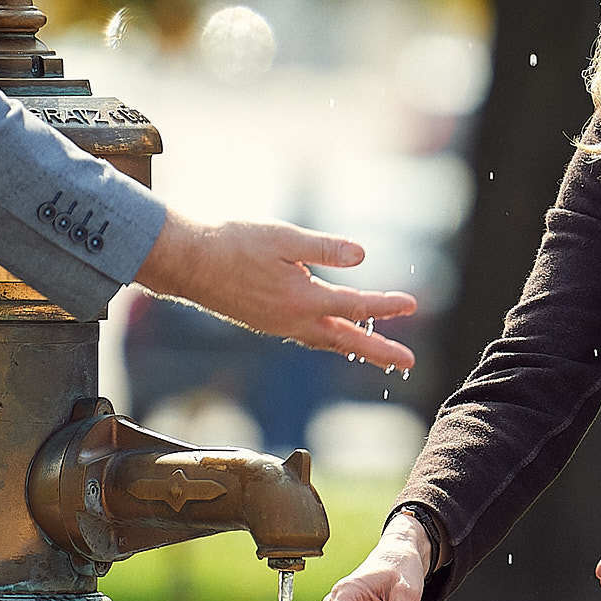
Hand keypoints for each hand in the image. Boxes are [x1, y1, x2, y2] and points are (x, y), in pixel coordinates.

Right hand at [137, 213, 417, 374]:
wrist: (188, 263)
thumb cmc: (234, 243)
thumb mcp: (284, 237)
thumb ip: (325, 248)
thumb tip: (362, 255)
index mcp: (302, 300)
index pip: (355, 305)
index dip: (386, 305)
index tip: (412, 305)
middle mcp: (293, 321)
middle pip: (346, 340)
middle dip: (379, 352)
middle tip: (407, 363)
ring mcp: (278, 326)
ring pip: (326, 342)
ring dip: (355, 348)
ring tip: (380, 356)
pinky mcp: (266, 323)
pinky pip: (307, 338)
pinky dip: (328, 340)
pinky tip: (333, 334)